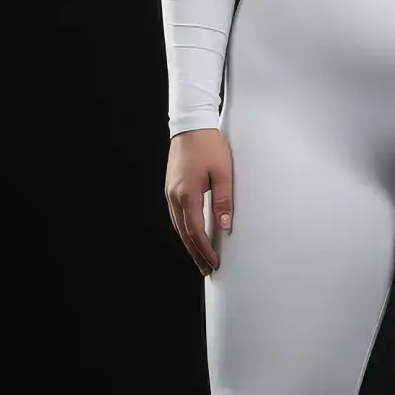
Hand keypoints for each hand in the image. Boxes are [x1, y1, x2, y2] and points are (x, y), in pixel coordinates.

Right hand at [165, 129, 233, 276]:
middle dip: (196, 253)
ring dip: (189, 243)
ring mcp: (170, 192)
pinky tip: (190, 234)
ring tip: (200, 257)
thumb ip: (223, 200)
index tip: (214, 262)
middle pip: (184, 233)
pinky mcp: (171, 187)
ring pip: (178, 226)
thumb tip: (224, 225)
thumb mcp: (223, 172)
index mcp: (188, 194)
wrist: (191, 124)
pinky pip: (176, 215)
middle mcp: (175, 196)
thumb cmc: (209, 145)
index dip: (205, 250)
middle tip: (206, 269)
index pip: (196, 231)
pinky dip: (184, 229)